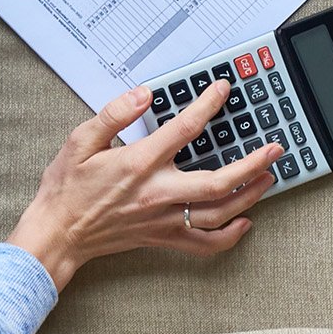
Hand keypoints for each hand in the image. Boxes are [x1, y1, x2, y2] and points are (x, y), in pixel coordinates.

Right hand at [3, 80, 283, 289]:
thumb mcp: (79, 142)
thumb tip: (143, 94)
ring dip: (251, 195)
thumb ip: (113, 115)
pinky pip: (205, 243)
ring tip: (269, 177)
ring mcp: (163, 218)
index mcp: (139, 164)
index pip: (185, 129)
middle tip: (274, 148)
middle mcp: (158, 193)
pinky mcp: (162, 237)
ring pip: (220, 211)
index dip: (207, 105)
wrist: (57, 232)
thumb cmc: (66, 189)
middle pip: (219, 181)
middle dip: (253, 164)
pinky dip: (230, 236)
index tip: (222, 90)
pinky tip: (245, 222)